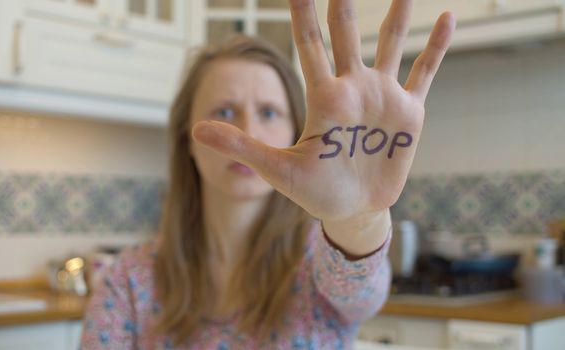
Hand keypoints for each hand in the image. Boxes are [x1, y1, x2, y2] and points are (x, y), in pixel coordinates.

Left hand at [193, 0, 454, 236]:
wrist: (352, 210)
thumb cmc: (314, 191)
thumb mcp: (278, 168)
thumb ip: (242, 145)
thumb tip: (196, 128)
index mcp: (323, 96)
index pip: (309, 42)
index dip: (304, 10)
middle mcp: (352, 87)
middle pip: (346, 33)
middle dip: (343, 2)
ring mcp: (381, 96)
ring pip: (390, 43)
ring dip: (396, 14)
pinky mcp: (408, 112)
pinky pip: (424, 72)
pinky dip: (436, 46)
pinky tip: (447, 17)